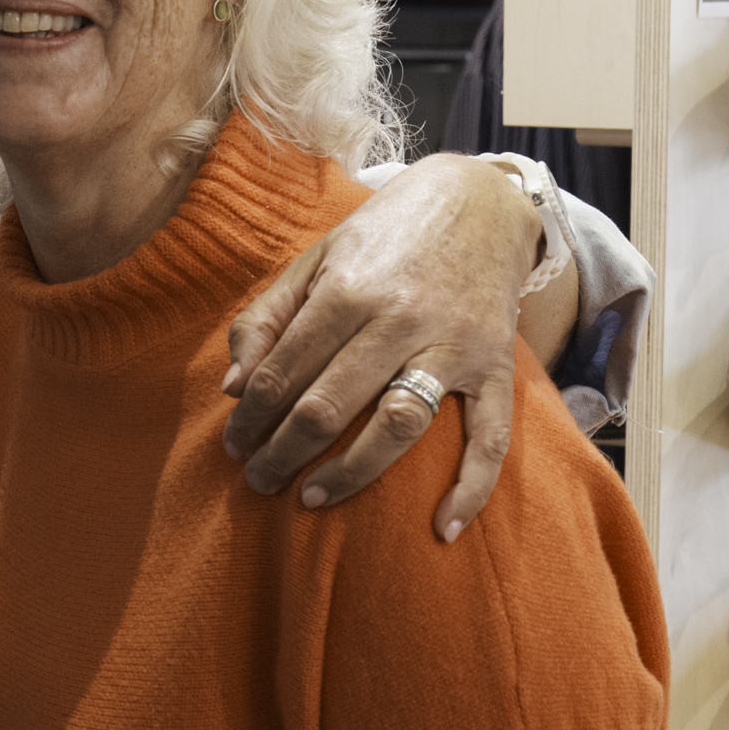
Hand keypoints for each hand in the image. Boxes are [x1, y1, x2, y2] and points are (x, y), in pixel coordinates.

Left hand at [220, 152, 540, 542]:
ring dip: (350, 473)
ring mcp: (453, 345)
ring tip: (310, 498)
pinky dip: (471, 487)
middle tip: (257, 479)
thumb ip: (266, 318)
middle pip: (328, 405)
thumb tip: (231, 387)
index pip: (283, 372)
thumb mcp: (315, 258)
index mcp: (347, 289)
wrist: (478, 201)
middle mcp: (400, 319)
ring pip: (397, 426)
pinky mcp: (497, 366)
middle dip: (283, 452)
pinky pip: (491, 437)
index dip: (250, 417)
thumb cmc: (383, 235)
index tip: (233, 445)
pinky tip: (443, 528)